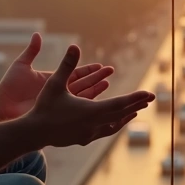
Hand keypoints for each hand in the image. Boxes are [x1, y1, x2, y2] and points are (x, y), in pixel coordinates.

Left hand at [0, 33, 114, 119]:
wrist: (1, 106)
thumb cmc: (9, 86)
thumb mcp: (22, 65)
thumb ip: (32, 50)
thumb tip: (38, 34)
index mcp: (51, 78)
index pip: (74, 72)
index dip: (88, 69)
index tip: (100, 65)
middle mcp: (57, 90)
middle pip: (81, 82)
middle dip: (96, 77)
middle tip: (111, 71)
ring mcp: (57, 101)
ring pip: (81, 94)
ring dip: (95, 88)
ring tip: (108, 83)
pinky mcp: (55, 110)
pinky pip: (74, 106)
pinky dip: (86, 102)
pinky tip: (97, 98)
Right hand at [24, 44, 154, 147]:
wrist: (33, 133)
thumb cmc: (43, 107)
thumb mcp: (55, 83)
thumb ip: (66, 64)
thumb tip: (74, 45)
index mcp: (90, 112)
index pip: (119, 104)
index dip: (135, 98)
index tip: (149, 93)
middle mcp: (93, 125)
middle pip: (120, 114)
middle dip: (136, 104)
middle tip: (151, 98)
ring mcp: (89, 134)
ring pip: (114, 125)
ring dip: (126, 116)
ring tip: (137, 110)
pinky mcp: (83, 139)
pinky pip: (105, 131)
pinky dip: (114, 124)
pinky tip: (115, 121)